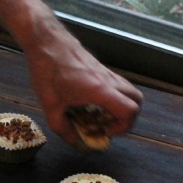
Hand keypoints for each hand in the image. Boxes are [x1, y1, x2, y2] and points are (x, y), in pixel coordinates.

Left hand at [24, 28, 142, 147]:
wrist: (46, 40)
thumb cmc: (47, 70)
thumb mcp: (50, 106)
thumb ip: (63, 128)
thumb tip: (74, 142)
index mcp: (99, 90)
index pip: (129, 110)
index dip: (123, 127)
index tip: (105, 131)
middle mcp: (108, 80)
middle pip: (137, 100)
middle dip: (127, 118)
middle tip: (107, 124)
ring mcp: (106, 72)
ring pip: (129, 90)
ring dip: (121, 106)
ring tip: (100, 114)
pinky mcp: (100, 68)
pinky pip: (117, 84)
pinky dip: (112, 96)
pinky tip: (90, 101)